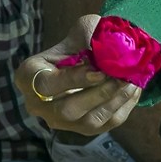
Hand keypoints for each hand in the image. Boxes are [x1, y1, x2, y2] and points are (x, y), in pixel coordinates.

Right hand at [16, 14, 140, 134]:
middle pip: (67, 109)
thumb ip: (90, 36)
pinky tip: (132, 90)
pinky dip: (122, 108)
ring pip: (87, 121)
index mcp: (28, 76)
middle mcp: (38, 105)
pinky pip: (104, 125)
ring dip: (113, 102)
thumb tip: (111, 48)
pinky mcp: (82, 130)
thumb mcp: (81, 32)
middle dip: (98, 94)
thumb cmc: (81, 43)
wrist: (87, 60)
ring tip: (131, 83)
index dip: (74, 80)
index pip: (46, 84)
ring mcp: (60, 121)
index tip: (98, 72)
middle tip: (121, 79)